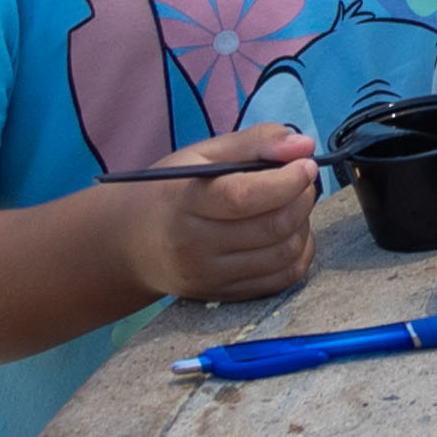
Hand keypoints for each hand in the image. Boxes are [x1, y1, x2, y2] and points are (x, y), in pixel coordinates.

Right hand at [108, 119, 322, 304]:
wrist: (131, 243)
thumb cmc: (172, 191)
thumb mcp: (202, 154)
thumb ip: (255, 142)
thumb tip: (304, 146)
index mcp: (185, 201)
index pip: (245, 197)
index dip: (287, 181)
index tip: (304, 165)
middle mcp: (194, 245)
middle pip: (272, 227)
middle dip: (301, 198)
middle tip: (302, 181)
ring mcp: (209, 276)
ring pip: (284, 254)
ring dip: (303, 225)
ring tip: (291, 205)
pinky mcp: (224, 294)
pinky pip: (282, 279)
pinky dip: (298, 253)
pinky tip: (288, 232)